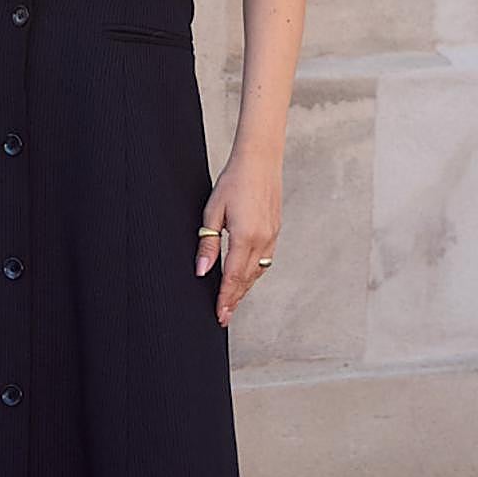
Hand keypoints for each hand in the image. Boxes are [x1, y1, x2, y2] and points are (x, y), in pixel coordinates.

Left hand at [195, 149, 281, 328]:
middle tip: (224, 315)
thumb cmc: (234, 181)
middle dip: (235, 299)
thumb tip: (202, 269)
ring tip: (233, 300)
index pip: (232, 277)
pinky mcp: (275, 230)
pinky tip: (246, 275)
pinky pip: (265, 259)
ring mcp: (271, 236)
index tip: (220, 315)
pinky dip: (254, 272)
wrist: (260, 161)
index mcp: (245, 237)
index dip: (225, 298)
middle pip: (246, 279)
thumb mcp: (213, 211)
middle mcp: (262, 240)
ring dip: (245, 287)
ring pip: (258, 271)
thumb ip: (208, 242)